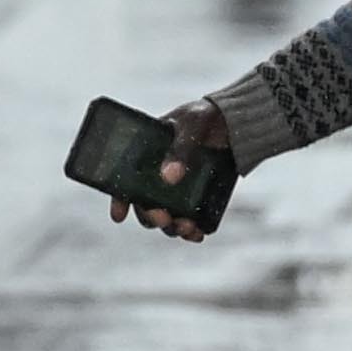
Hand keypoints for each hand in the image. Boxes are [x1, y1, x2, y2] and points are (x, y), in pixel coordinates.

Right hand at [117, 99, 234, 240]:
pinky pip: (190, 221)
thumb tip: (169, 177)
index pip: (124, 180)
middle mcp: (158, 177)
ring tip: (186, 227)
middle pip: (145, 206)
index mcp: (146, 155)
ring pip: (166, 219)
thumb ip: (180, 149)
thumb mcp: (191, 125)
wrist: (233, 122)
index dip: (119, 200)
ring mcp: (178, 191)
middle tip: (163, 218)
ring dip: (172, 228)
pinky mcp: (198, 200)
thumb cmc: (204, 116)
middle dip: (151, 217)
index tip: (118, 216)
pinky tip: (198, 234)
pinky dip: (192, 232)